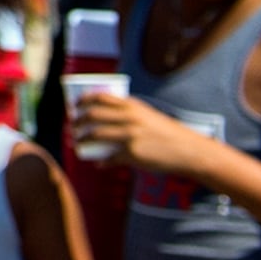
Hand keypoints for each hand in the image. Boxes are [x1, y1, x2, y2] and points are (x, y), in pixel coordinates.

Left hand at [71, 89, 194, 171]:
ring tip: (78, 144)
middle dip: (77, 121)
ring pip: (95, 135)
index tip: (74, 106)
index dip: (82, 101)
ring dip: (82, 140)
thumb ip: (127, 113)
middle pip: (93, 115)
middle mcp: (129, 118)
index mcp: (132, 105)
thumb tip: (103, 118)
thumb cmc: (165, 132)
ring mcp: (130, 136)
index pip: (100, 97)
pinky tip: (99, 163)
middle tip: (73, 127)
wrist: (187, 150)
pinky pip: (110, 157)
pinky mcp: (132, 154)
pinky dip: (102, 161)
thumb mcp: (147, 115)